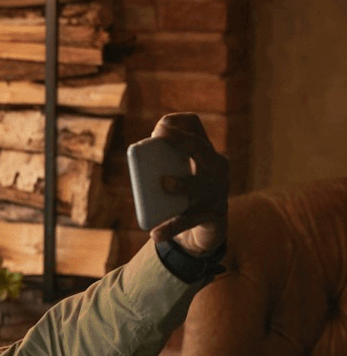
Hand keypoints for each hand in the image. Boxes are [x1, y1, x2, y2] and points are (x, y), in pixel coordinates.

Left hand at [145, 112, 227, 256]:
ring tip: (165, 183)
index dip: (178, 123)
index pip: (195, 126)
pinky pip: (190, 219)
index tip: (160, 127)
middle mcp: (216, 167)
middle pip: (200, 147)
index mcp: (204, 152)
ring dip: (182, 183)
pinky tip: (156, 232)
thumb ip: (162, 162)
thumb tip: (139, 155)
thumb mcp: (177, 173)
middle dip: (181, 140)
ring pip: (200, 184)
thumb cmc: (185, 196)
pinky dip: (171, 227)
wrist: (204, 231)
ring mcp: (217, 191)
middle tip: (158, 138)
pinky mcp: (213, 215)